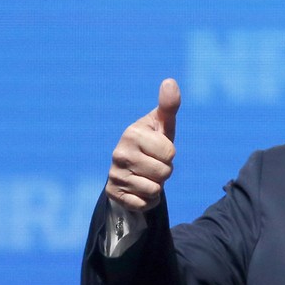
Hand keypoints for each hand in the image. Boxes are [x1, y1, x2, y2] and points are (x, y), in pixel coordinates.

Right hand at [105, 78, 180, 211]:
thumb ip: (168, 106)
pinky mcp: (113, 193)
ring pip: (155, 189)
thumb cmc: (153, 143)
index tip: (158, 150)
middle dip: (164, 171)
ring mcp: (114, 174)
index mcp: (132, 133)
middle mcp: (119, 153)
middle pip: (164, 173)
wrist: (132, 169)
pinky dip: (147, 200)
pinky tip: (139, 189)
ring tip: (146, 175)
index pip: (170, 153)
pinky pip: (144, 203)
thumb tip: (170, 81)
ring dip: (157, 186)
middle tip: (153, 164)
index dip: (169, 154)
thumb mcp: (163, 125)